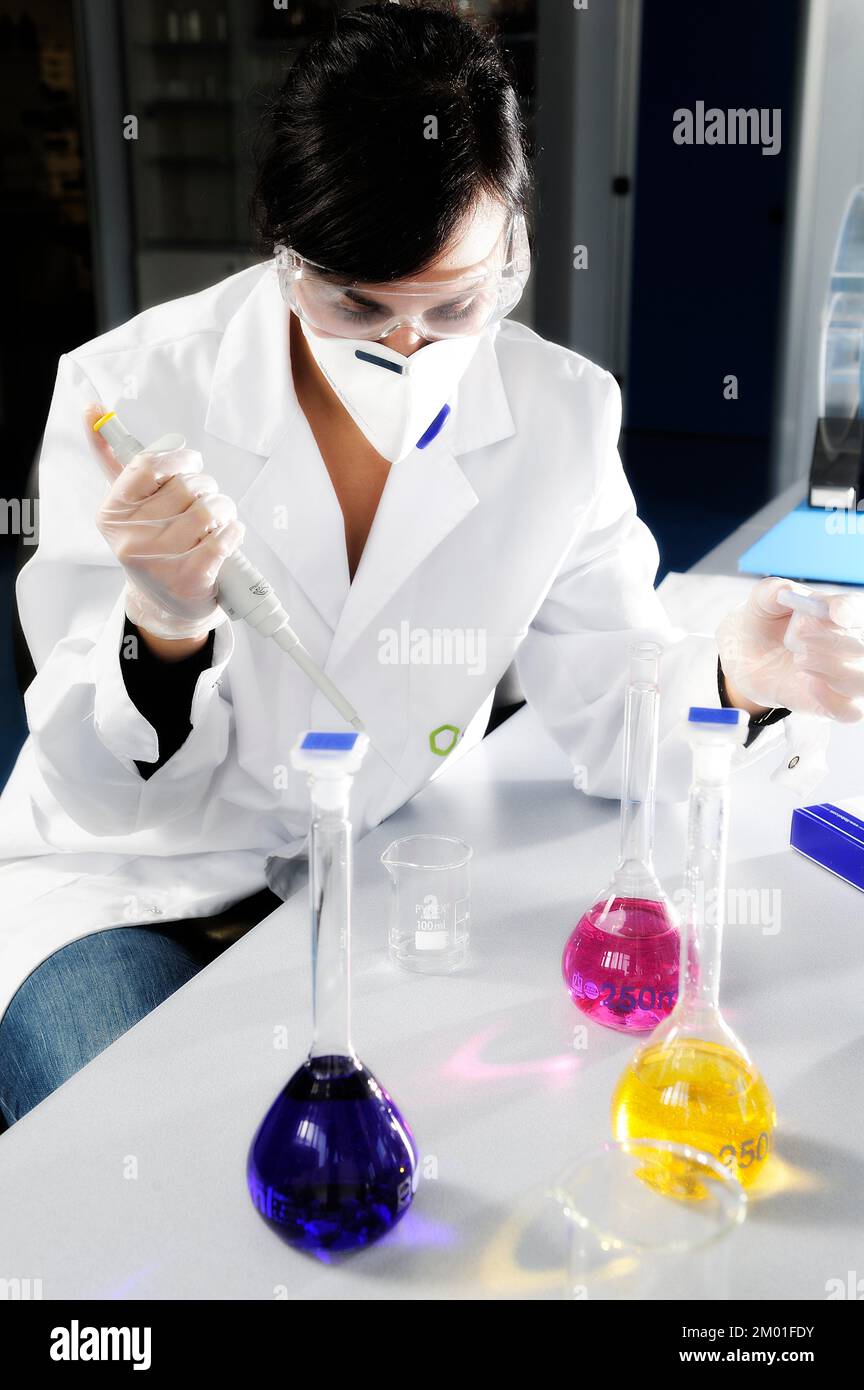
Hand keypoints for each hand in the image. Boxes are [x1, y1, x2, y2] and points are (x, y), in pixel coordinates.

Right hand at [86, 405, 244, 640]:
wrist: (164, 606)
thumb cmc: (152, 544)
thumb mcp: (129, 506)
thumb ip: (112, 458)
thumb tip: (93, 410)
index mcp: (112, 513)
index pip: (149, 464)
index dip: (180, 460)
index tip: (190, 465)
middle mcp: (131, 538)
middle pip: (187, 487)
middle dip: (207, 488)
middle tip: (205, 503)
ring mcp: (159, 561)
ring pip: (210, 510)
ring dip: (224, 510)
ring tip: (218, 521)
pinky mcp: (189, 579)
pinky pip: (225, 538)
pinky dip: (234, 532)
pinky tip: (227, 537)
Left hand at [716, 576, 863, 722]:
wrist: (746, 657)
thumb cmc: (763, 623)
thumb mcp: (760, 603)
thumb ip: (770, 592)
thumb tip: (784, 590)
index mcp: (841, 611)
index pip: (858, 609)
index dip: (850, 610)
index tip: (836, 614)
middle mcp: (853, 642)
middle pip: (863, 647)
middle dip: (834, 642)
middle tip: (798, 637)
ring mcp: (848, 675)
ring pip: (862, 680)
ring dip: (833, 669)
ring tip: (800, 659)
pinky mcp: (837, 703)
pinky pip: (852, 710)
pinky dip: (833, 700)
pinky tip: (810, 684)